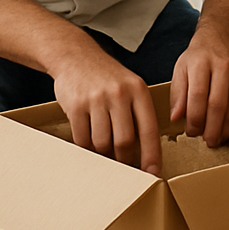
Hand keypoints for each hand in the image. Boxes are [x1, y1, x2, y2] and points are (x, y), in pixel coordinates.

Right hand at [51, 44, 161, 175]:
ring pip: (102, 143)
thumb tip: (145, 151)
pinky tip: (89, 146)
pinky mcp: (76, 105)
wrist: (76, 56)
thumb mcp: (131, 86)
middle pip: (124, 141)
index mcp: (138, 90)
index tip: (153, 173)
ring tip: (105, 154)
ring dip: (104, 155)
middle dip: (125, 160)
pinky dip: (86, 148)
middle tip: (124, 169)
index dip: (152, 155)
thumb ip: (139, 113)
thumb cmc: (107, 77)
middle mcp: (119, 94)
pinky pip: (82, 139)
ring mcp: (96, 99)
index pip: (149, 129)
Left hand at [171, 25, 228, 144]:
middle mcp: (222, 68)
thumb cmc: (197, 58)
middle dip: (211, 128)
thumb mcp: (180, 70)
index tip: (190, 132)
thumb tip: (176, 118)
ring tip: (216, 140)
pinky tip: (227, 130)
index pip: (198, 96)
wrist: (221, 40)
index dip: (194, 118)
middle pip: (218, 104)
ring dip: (225, 129)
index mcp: (200, 64)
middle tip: (206, 142)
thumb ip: (177, 94)